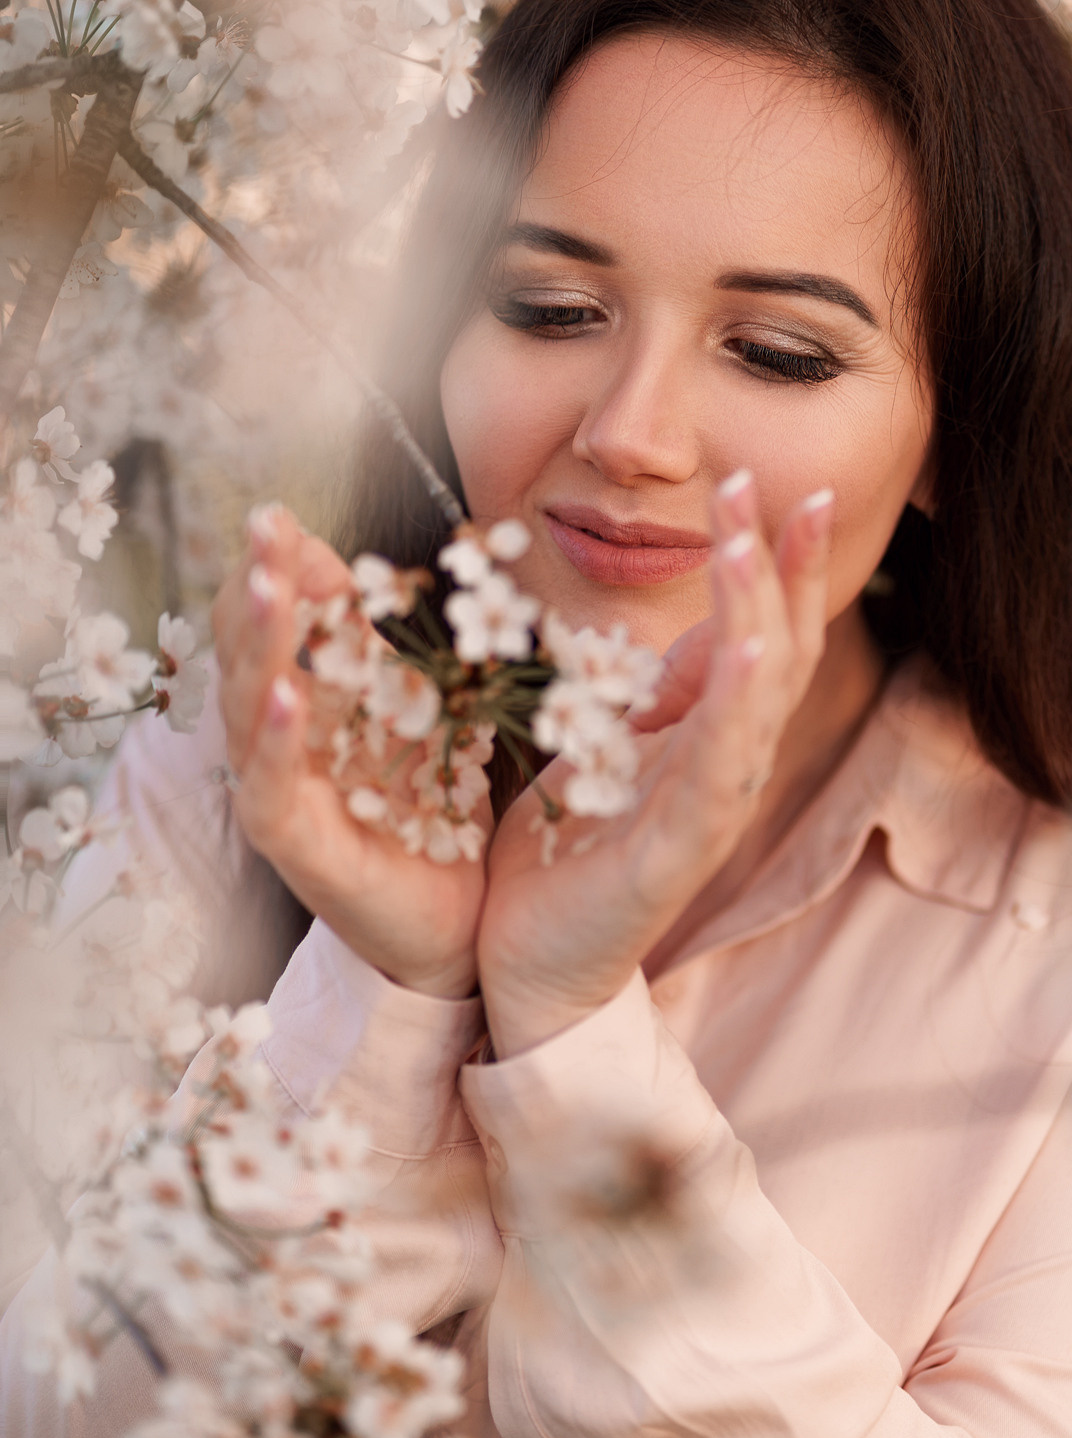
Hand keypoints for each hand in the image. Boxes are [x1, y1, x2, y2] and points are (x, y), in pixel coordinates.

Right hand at [211, 506, 486, 998]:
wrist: (457, 920)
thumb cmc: (428, 813)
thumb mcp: (413, 711)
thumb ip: (379, 648)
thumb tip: (356, 569)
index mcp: (303, 701)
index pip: (275, 619)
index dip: (281, 568)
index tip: (287, 517)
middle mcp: (275, 741)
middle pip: (249, 648)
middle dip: (258, 582)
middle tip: (264, 523)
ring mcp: (277, 792)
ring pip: (248, 706)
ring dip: (260, 641)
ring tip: (264, 584)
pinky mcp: (293, 843)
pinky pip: (273, 784)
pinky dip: (278, 738)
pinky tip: (286, 694)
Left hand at [476, 474, 833, 1053]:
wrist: (525, 963)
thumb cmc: (567, 854)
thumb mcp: (614, 743)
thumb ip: (670, 692)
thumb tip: (715, 623)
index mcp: (709, 742)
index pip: (762, 637)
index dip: (777, 566)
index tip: (777, 488)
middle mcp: (726, 773)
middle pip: (776, 655)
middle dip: (778, 569)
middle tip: (771, 485)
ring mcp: (708, 816)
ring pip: (757, 704)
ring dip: (760, 617)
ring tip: (757, 544)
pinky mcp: (674, 858)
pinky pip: (717, 774)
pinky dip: (736, 709)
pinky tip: (745, 652)